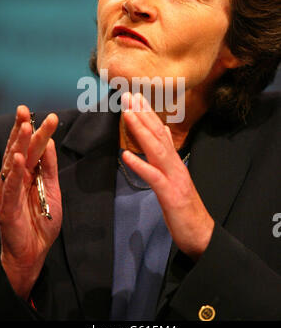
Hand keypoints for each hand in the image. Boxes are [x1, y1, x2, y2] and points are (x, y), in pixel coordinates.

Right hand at [0, 105, 61, 298]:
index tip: (47, 115)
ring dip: (19, 144)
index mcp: (25, 173)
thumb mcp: (51, 189)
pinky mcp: (6, 207)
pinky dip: (14, 173)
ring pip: (13, 164)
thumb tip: (48, 141)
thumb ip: (48, 167)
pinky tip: (18, 159)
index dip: (35, 130)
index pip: (29, 147)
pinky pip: (10, 187)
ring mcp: (8, 191)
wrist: (34, 250)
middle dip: (22, 129)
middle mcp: (14, 178)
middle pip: (19, 149)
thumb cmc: (41, 220)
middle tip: (25, 110)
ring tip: (24, 127)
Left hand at [121, 92, 213, 260]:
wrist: (201, 232)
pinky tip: (126, 155)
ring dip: (141, 130)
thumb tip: (163, 135)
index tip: (135, 98)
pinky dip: (140, 165)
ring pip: (157, 149)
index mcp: (174, 161)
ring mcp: (174, 178)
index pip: (161, 132)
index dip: (147, 114)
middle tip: (128, 95)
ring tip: (128, 114)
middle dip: (142, 113)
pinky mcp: (170, 194)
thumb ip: (168, 156)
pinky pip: (153, 177)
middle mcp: (175, 165)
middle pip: (158, 134)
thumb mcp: (174, 177)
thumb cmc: (184, 206)